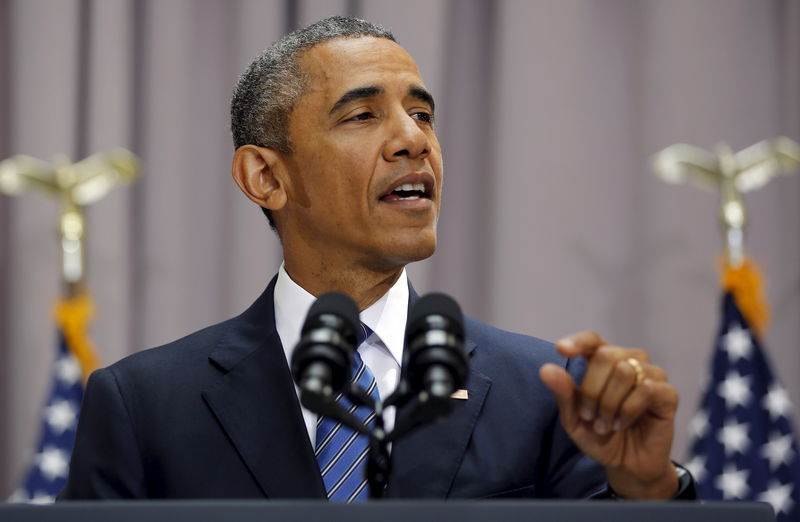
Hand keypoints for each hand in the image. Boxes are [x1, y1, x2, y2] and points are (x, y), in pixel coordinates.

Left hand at [539, 331, 678, 498]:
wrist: (626, 464)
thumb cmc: (599, 436)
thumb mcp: (574, 419)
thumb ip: (563, 394)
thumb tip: (546, 369)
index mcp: (603, 362)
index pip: (592, 339)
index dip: (577, 341)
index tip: (560, 349)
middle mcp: (628, 361)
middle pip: (606, 355)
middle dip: (592, 390)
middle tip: (590, 416)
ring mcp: (651, 374)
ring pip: (625, 371)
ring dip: (609, 404)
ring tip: (606, 424)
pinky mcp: (667, 393)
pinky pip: (646, 389)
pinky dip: (628, 411)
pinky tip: (622, 424)